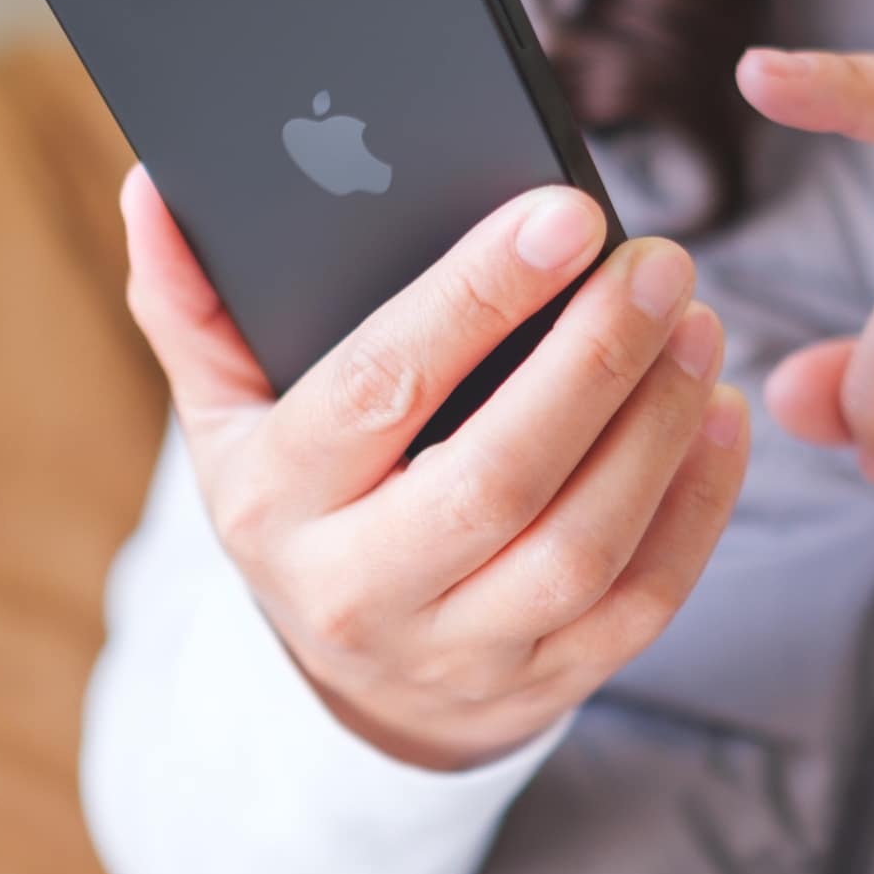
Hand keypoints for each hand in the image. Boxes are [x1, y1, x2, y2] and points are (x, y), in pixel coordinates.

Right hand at [120, 169, 749, 770]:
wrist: (351, 687)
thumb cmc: (299, 509)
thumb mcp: (225, 418)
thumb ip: (191, 304)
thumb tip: (152, 186)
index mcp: (277, 503)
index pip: (380, 388)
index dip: (476, 299)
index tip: (565, 212)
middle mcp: (361, 589)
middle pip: (497, 477)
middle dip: (594, 360)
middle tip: (659, 262)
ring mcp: (460, 650)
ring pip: (581, 547)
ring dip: (658, 429)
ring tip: (698, 325)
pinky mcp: (547, 682)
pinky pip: (644, 601)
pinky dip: (699, 506)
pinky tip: (722, 416)